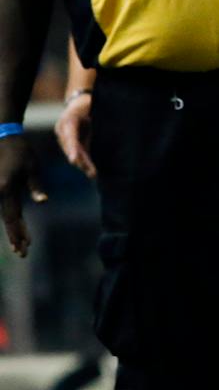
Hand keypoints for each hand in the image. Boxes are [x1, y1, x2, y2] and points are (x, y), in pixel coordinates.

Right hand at [0, 136, 45, 257]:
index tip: (25, 247)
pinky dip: (8, 218)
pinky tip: (13, 226)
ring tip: (18, 245)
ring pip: (3, 215)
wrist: (2, 136)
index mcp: (6, 189)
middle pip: (6, 220)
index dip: (19, 233)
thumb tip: (43, 202)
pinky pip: (2, 207)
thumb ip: (36, 186)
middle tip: (22, 253)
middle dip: (15, 236)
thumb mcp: (32, 167)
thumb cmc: (20, 151)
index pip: (13, 217)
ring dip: (11, 229)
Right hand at [55, 90, 95, 178]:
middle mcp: (63, 131)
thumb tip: (110, 131)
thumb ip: (94, 118)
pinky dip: (84, 162)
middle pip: (71, 148)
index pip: (70, 136)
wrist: (79, 104)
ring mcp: (65, 138)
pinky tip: (91, 171)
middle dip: (80, 160)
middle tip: (90, 171)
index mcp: (68, 120)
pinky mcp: (72, 143)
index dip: (71, 149)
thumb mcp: (92, 107)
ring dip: (83, 164)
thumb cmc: (88, 105)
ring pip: (74, 153)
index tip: (73, 160)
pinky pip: (78, 153)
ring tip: (93, 174)